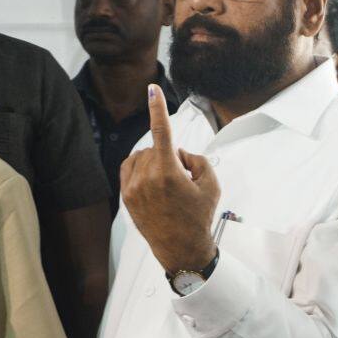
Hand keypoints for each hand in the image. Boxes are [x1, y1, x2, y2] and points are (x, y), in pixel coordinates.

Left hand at [120, 86, 219, 273]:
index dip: (158, 108)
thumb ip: (197, 160)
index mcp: (169, 174)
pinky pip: (130, 167)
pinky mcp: (125, 196)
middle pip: (156, 148)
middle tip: (184, 177)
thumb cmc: (199, 217)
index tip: (152, 89)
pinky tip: (152, 177)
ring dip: (155, 159)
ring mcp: (133, 188)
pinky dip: (141, 166)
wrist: (181, 248)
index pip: (163, 133)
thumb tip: (179, 153)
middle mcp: (147, 179)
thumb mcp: (212, 185)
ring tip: (169, 182)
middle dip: (171, 154)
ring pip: (142, 156)